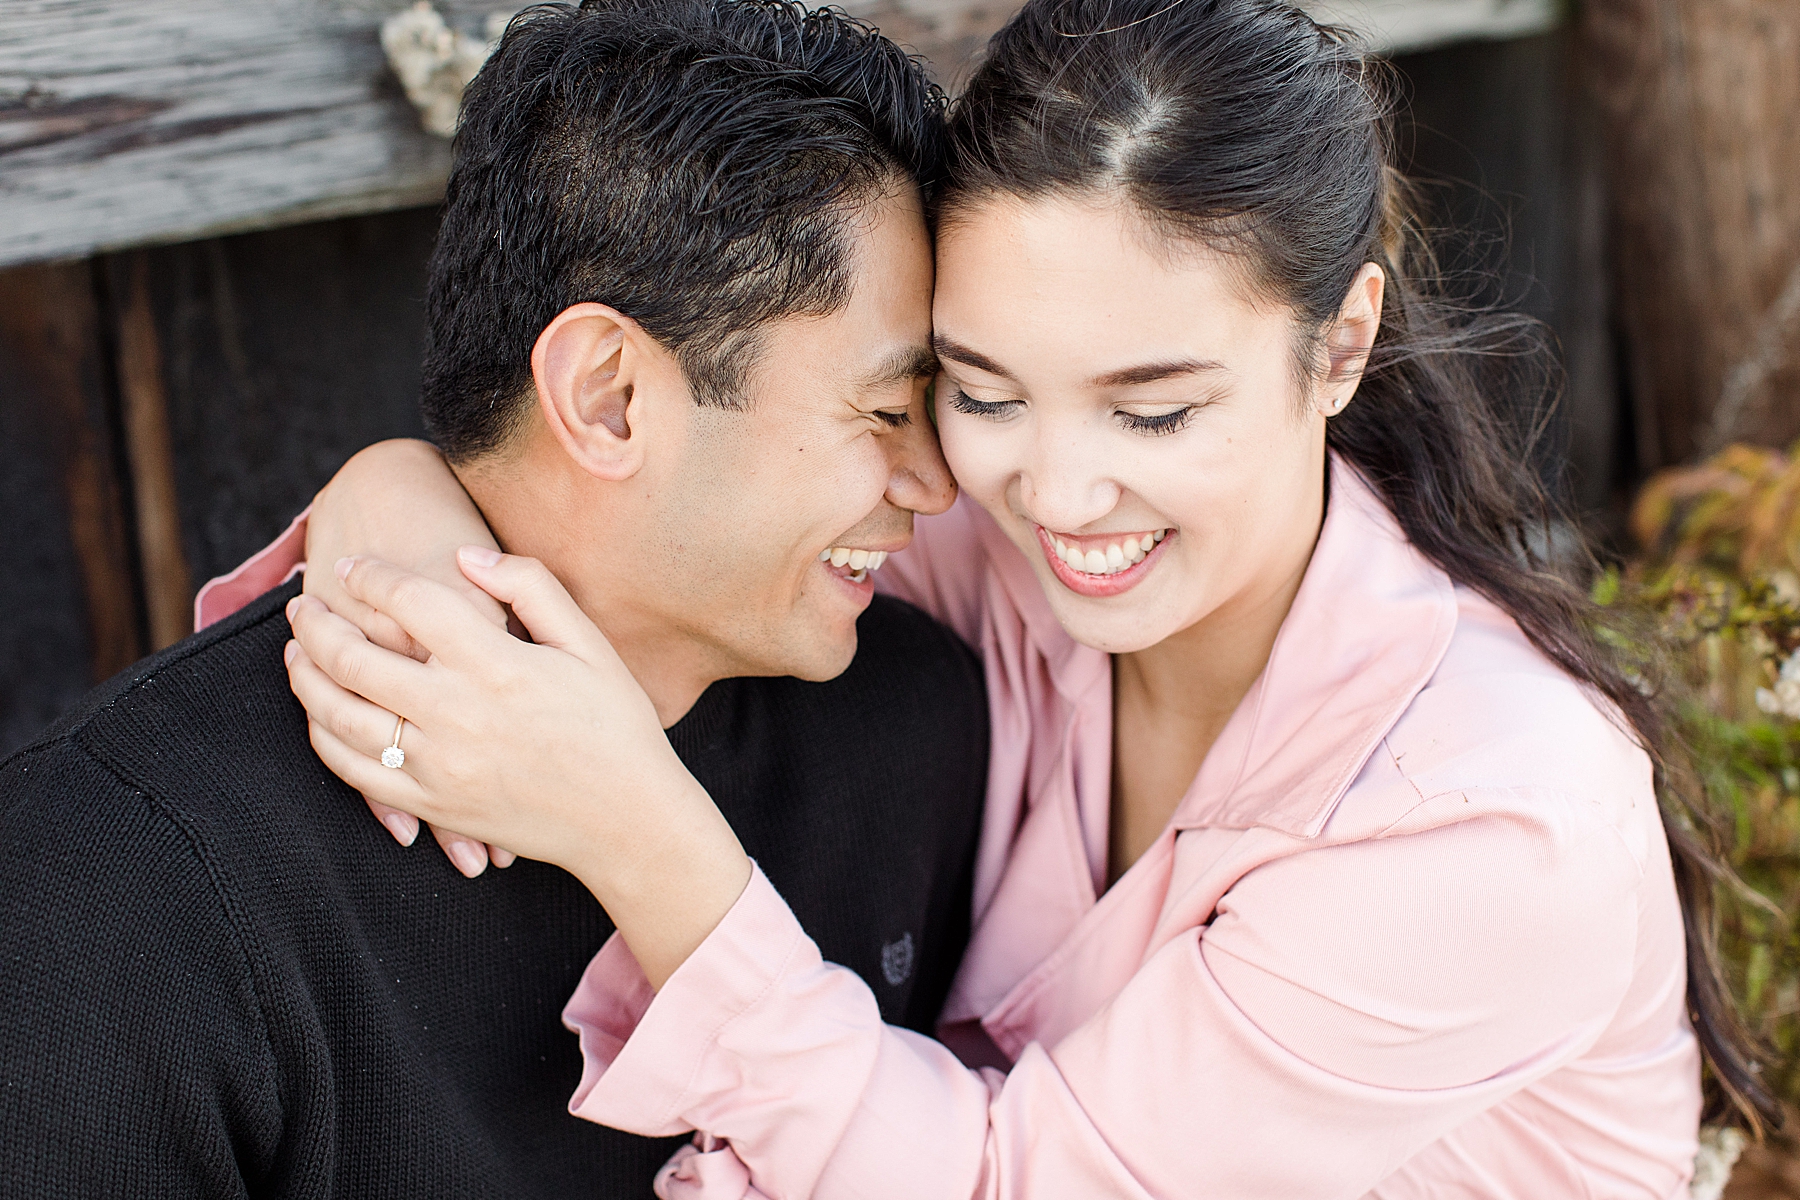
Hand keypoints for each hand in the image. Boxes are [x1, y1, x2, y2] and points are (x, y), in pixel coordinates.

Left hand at [285, 547, 751, 988]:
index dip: (373, 576)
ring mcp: (438, 765)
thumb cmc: (616, 724)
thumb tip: (466, 554)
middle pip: (355, 657)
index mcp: (498, 665)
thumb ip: (530, 587)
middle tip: (304, 603)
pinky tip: (320, 712)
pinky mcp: (432, 804)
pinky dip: (323, 736)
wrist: (627, 820)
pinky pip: (352, 770)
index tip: (355, 565)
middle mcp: (458, 714)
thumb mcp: (589, 643)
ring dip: (306, 676)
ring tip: (298, 650)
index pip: (411, 603)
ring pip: (339, 715)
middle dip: (318, 623)